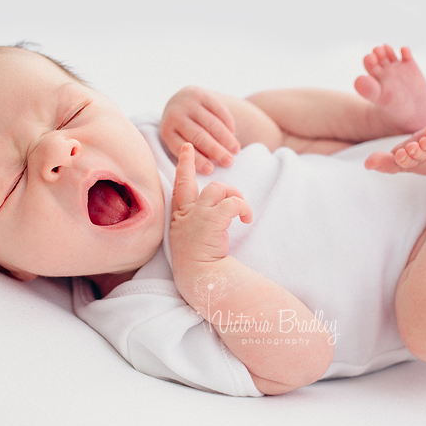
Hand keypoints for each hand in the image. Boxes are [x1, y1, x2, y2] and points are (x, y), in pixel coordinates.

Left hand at [160, 86, 240, 174]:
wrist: (181, 100)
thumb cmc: (184, 131)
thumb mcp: (179, 139)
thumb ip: (191, 152)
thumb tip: (211, 168)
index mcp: (167, 131)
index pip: (181, 148)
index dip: (196, 159)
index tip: (210, 170)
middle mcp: (175, 115)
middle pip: (198, 136)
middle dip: (215, 150)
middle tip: (229, 162)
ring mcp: (188, 103)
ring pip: (211, 123)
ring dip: (225, 138)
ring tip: (235, 150)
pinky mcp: (201, 94)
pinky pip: (218, 110)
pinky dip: (227, 123)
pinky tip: (234, 134)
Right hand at [170, 143, 252, 265]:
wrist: (197, 277)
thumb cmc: (196, 264)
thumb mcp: (191, 240)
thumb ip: (197, 225)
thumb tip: (218, 214)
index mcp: (180, 218)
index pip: (179, 188)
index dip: (184, 166)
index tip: (186, 149)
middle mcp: (185, 213)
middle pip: (195, 183)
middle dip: (203, 173)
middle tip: (219, 180)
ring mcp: (197, 215)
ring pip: (218, 189)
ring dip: (235, 196)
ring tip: (242, 212)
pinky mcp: (211, 219)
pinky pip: (233, 203)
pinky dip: (243, 208)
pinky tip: (246, 220)